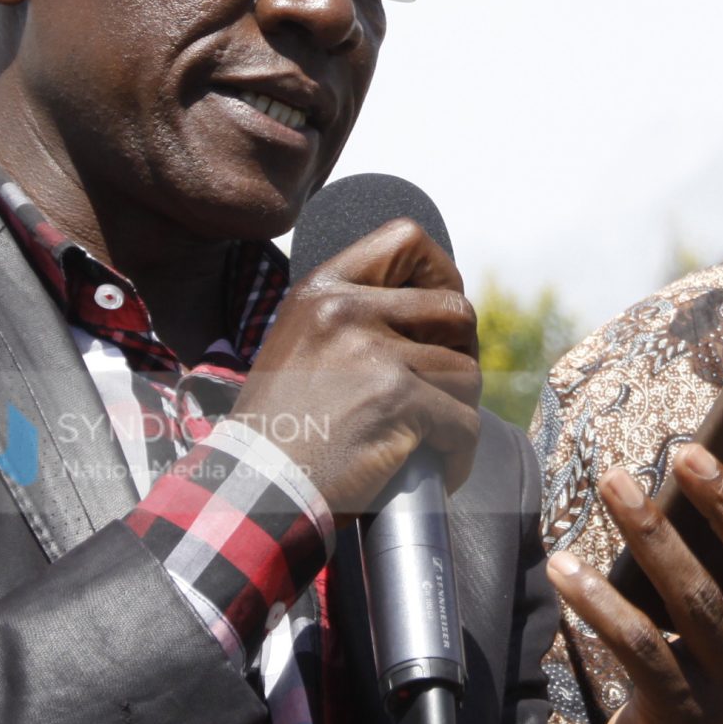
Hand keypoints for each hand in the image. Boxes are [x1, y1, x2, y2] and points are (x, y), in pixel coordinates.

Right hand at [229, 218, 481, 519]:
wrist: (256, 486)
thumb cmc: (282, 425)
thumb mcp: (301, 340)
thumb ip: (353, 315)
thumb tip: (431, 307)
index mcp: (323, 288)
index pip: (406, 238)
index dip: (442, 272)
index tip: (441, 315)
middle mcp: (347, 310)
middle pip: (456, 310)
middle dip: (463, 353)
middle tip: (446, 388)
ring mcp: (374, 353)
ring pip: (466, 372)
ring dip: (458, 409)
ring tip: (432, 435)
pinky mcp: (398, 399)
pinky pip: (464, 422)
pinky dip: (459, 452)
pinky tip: (438, 465)